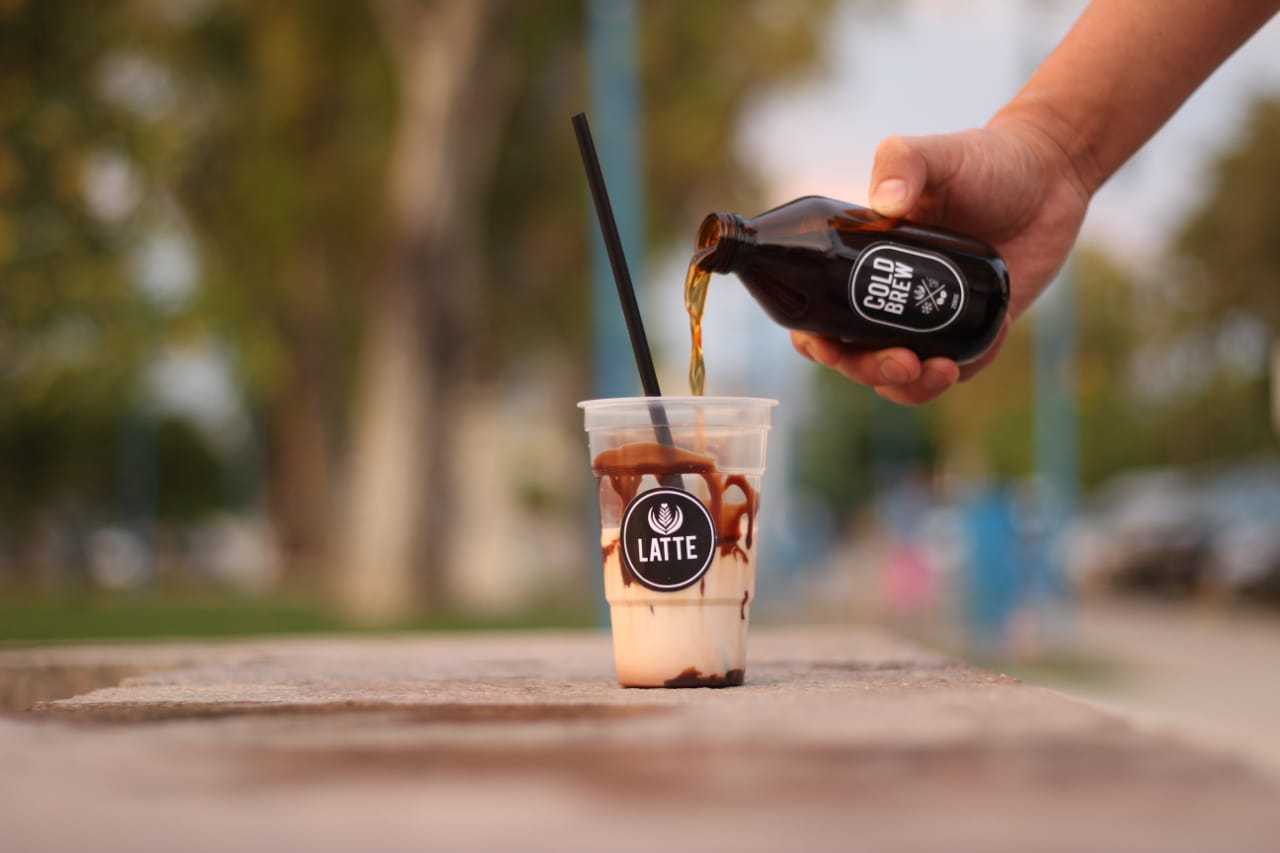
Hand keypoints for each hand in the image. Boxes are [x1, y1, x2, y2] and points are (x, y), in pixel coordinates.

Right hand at [793, 113, 1091, 403]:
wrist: (1050, 174)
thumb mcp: (934, 155)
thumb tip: (884, 203)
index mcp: (859, 263)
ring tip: (943, 369)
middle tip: (904, 362)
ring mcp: (929, 317)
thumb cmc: (983, 159)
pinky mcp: (973, 329)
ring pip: (902, 377)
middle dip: (870, 371)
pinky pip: (959, 368)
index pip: (820, 316)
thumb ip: (901, 162)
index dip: (816, 340)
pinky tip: (996, 334)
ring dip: (911, 387)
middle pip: (856, 357)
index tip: (831, 346)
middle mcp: (888, 296)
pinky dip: (967, 367)